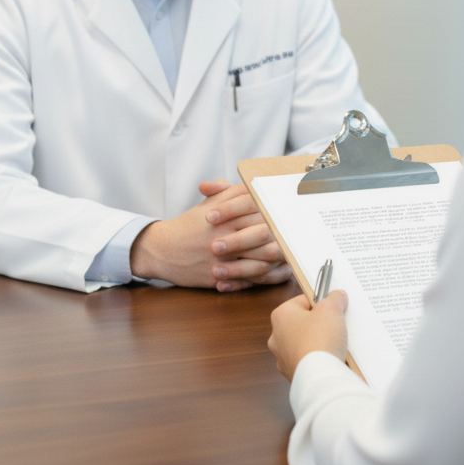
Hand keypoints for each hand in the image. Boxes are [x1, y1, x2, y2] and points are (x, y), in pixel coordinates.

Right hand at [130, 179, 291, 291]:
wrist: (161, 250)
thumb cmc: (189, 225)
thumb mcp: (209, 204)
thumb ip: (232, 194)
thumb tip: (254, 185)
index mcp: (224, 216)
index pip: (257, 211)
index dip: (277, 212)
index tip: (293, 211)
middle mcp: (224, 237)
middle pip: (263, 234)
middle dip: (284, 234)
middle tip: (302, 232)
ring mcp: (223, 259)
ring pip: (260, 259)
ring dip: (280, 256)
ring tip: (296, 252)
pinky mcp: (220, 278)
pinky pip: (250, 279)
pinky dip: (269, 276)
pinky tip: (282, 271)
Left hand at [268, 289, 348, 380]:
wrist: (319, 377)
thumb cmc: (319, 340)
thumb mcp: (331, 309)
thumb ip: (334, 298)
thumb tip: (337, 296)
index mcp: (281, 315)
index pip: (303, 301)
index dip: (321, 302)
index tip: (332, 307)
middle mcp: (277, 336)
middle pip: (303, 322)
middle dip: (320, 323)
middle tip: (335, 324)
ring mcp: (283, 357)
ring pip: (305, 342)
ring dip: (319, 341)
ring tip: (335, 343)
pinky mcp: (293, 373)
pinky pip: (308, 360)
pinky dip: (318, 359)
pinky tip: (331, 359)